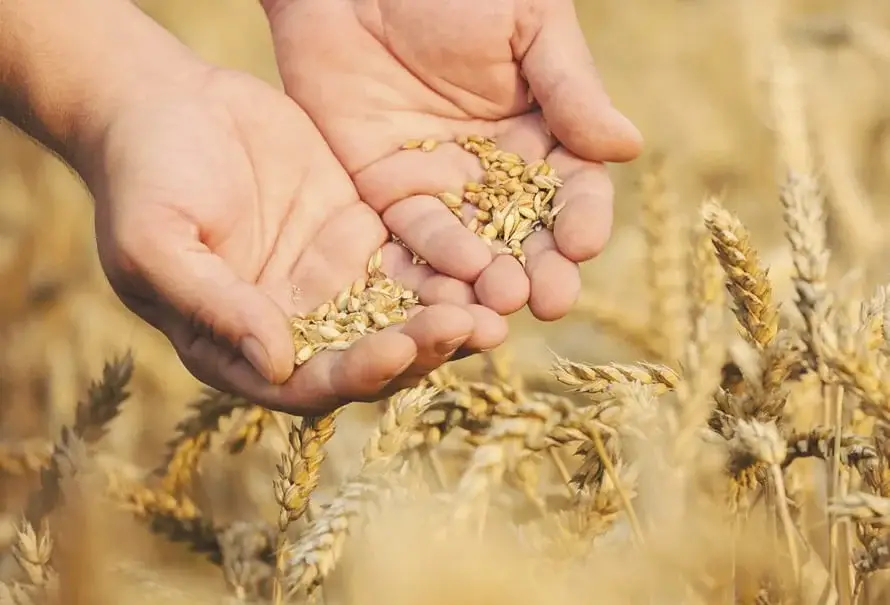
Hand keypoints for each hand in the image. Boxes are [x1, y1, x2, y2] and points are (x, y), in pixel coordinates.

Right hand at [84, 62, 506, 413]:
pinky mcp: (360, 235)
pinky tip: (488, 257)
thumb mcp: (158, 244)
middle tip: (474, 330)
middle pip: (370, 355)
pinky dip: (448, 263)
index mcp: (241, 346)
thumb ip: (213, 305)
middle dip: (422, 349)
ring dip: (450, 314)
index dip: (356, 374)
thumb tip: (276, 364)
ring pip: (402, 311)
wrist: (167, 103)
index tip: (398, 350)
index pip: (309, 383)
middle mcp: (296, 323)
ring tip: (499, 304)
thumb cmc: (143, 177)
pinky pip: (411, 256)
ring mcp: (331, 280)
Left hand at [263, 0, 642, 320]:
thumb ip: (571, 88)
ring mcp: (439, 185)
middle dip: (540, 268)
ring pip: (471, 245)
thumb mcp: (528, 23)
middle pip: (525, 232)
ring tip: (502, 300)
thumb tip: (626, 147)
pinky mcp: (385, 191)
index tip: (583, 243)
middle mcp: (494, 170)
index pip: (572, 188)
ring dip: (488, 278)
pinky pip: (408, 235)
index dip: (581, 217)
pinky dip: (429, 261)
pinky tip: (450, 281)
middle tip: (550, 300)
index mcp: (541, 132)